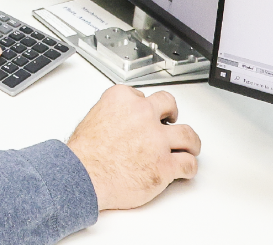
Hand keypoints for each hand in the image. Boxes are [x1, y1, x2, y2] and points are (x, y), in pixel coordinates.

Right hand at [67, 85, 200, 210]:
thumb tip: (119, 124)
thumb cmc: (83, 155)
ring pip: (188, 135)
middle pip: (169, 106)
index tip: (147, 114)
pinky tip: (186, 169)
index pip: (141, 95)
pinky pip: (188, 163)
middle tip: (172, 121)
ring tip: (190, 147)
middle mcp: (142, 114)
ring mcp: (157, 140)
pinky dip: (189, 167)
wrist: (82, 177)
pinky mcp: (165, 164)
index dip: (145, 107)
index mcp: (122, 99)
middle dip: (173, 114)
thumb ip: (111, 115)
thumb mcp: (93, 118)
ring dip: (190, 142)